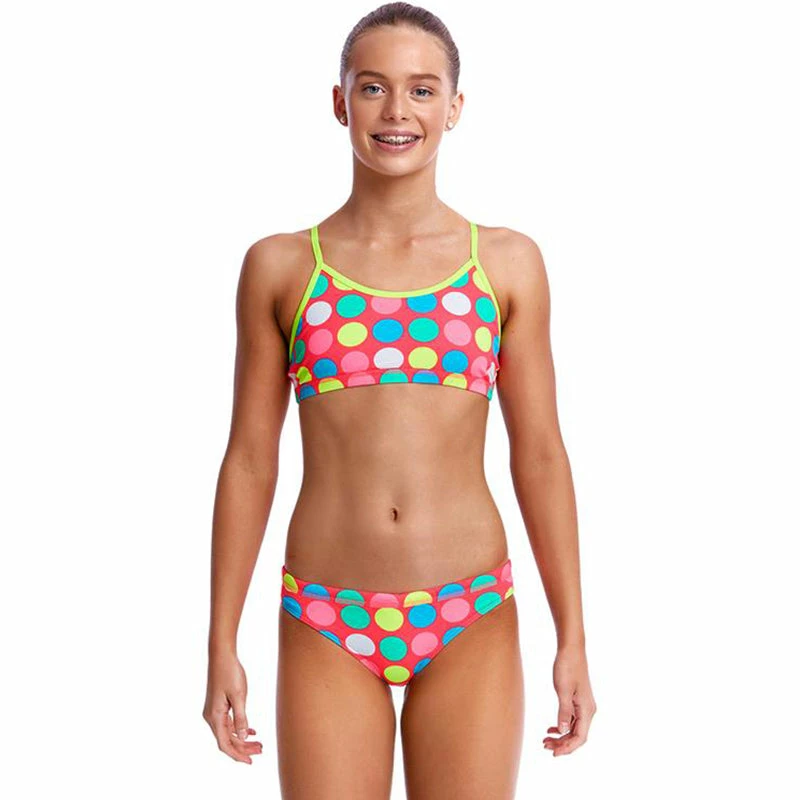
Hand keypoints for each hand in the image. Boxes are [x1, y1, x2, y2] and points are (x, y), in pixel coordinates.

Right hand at [203, 649, 263, 763]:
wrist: (222, 655)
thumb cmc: (230, 672)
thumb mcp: (239, 696)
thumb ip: (241, 718)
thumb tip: (242, 738)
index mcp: (214, 716)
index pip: (224, 744)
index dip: (237, 755)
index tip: (250, 761)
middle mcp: (211, 716)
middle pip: (227, 740)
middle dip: (243, 747)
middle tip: (261, 751)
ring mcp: (214, 711)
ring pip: (228, 732)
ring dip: (242, 739)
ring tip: (259, 743)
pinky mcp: (218, 705)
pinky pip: (228, 722)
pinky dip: (239, 728)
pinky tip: (251, 731)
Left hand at [543, 643, 596, 756]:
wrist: (571, 649)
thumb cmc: (567, 667)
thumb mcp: (563, 690)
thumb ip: (564, 712)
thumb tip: (563, 731)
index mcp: (587, 710)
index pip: (580, 737)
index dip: (567, 748)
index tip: (553, 753)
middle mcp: (588, 710)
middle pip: (577, 735)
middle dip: (562, 744)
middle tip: (544, 746)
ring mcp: (584, 706)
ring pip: (574, 728)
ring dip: (561, 736)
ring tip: (545, 740)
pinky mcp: (578, 700)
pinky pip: (572, 720)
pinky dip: (562, 726)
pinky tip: (551, 728)